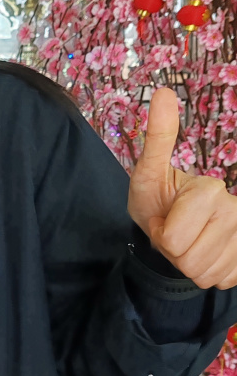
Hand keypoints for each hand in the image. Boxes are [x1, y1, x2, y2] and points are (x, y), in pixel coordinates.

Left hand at [128, 87, 236, 288]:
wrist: (170, 225)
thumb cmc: (156, 198)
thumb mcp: (148, 172)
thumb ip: (158, 137)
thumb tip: (163, 93)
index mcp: (211, 190)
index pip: (173, 239)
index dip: (159, 235)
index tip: (161, 217)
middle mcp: (235, 211)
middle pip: (188, 260)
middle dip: (173, 252)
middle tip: (172, 231)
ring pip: (202, 275)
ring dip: (187, 264)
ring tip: (187, 242)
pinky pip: (218, 282)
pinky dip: (205, 274)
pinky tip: (204, 253)